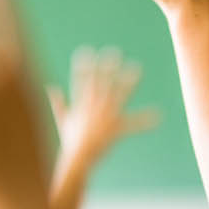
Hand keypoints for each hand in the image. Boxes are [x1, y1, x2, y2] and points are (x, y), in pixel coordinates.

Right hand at [50, 46, 157, 171]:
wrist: (77, 158)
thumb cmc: (70, 141)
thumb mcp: (62, 120)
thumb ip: (58, 103)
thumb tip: (50, 87)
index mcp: (81, 104)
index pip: (81, 80)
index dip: (84, 65)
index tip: (86, 51)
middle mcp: (94, 107)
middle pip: (102, 83)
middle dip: (107, 67)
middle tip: (113, 52)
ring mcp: (105, 117)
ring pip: (119, 94)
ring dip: (128, 81)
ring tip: (136, 68)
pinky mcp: (115, 129)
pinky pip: (133, 124)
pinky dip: (145, 120)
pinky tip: (158, 115)